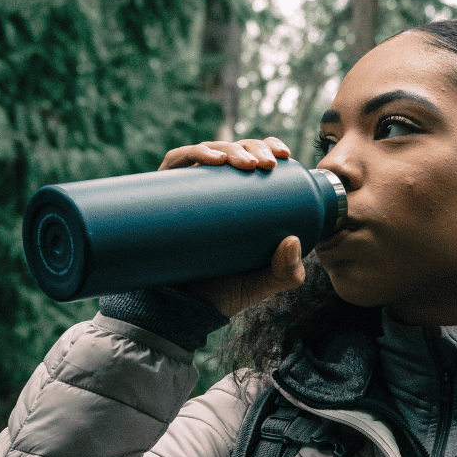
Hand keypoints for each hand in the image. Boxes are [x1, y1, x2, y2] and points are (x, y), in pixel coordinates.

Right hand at [157, 137, 305, 317]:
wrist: (183, 309)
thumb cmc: (225, 292)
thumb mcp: (264, 283)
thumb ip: (287, 272)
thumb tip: (292, 241)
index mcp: (240, 200)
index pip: (254, 160)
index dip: (268, 147)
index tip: (283, 154)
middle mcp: (214, 189)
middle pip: (234, 151)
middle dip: (252, 147)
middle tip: (264, 164)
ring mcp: (188, 190)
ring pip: (208, 152)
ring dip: (227, 148)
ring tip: (242, 163)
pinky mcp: (164, 194)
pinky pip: (175, 163)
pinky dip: (193, 154)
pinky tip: (212, 159)